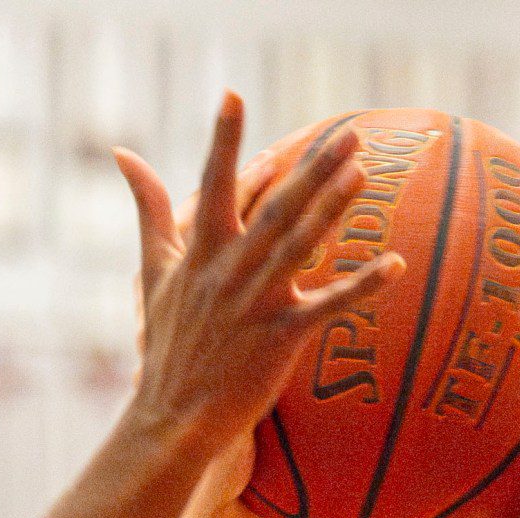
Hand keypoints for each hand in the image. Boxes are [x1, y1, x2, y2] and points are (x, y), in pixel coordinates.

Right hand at [119, 95, 402, 517]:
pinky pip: (326, 308)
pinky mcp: (278, 339)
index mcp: (199, 254)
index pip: (211, 185)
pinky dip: (361, 287)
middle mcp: (228, 273)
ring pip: (299, 249)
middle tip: (348, 133)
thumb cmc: (165, 344)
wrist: (171, 418)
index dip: (222, 141)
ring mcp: (254, 306)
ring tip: (363, 174)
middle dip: (310, 170)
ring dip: (332, 211)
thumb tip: (124, 154)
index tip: (232, 96)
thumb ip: (149, 209)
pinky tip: (395, 263)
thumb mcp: (151, 273)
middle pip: (274, 211)